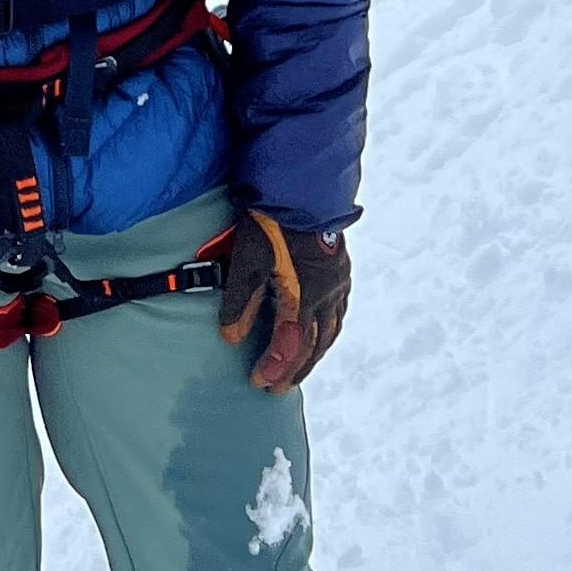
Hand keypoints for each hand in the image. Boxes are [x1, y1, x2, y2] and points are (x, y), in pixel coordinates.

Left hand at [216, 208, 350, 390]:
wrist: (301, 182)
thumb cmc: (272, 219)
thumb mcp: (248, 259)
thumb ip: (240, 301)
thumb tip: (230, 338)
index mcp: (306, 294)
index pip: (290, 343)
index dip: (274, 366)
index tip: (258, 383)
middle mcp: (328, 292)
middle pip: (314, 343)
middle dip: (295, 369)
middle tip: (278, 388)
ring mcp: (338, 280)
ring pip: (331, 329)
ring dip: (314, 353)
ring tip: (299, 368)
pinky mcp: (341, 267)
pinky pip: (339, 310)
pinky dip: (329, 329)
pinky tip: (322, 331)